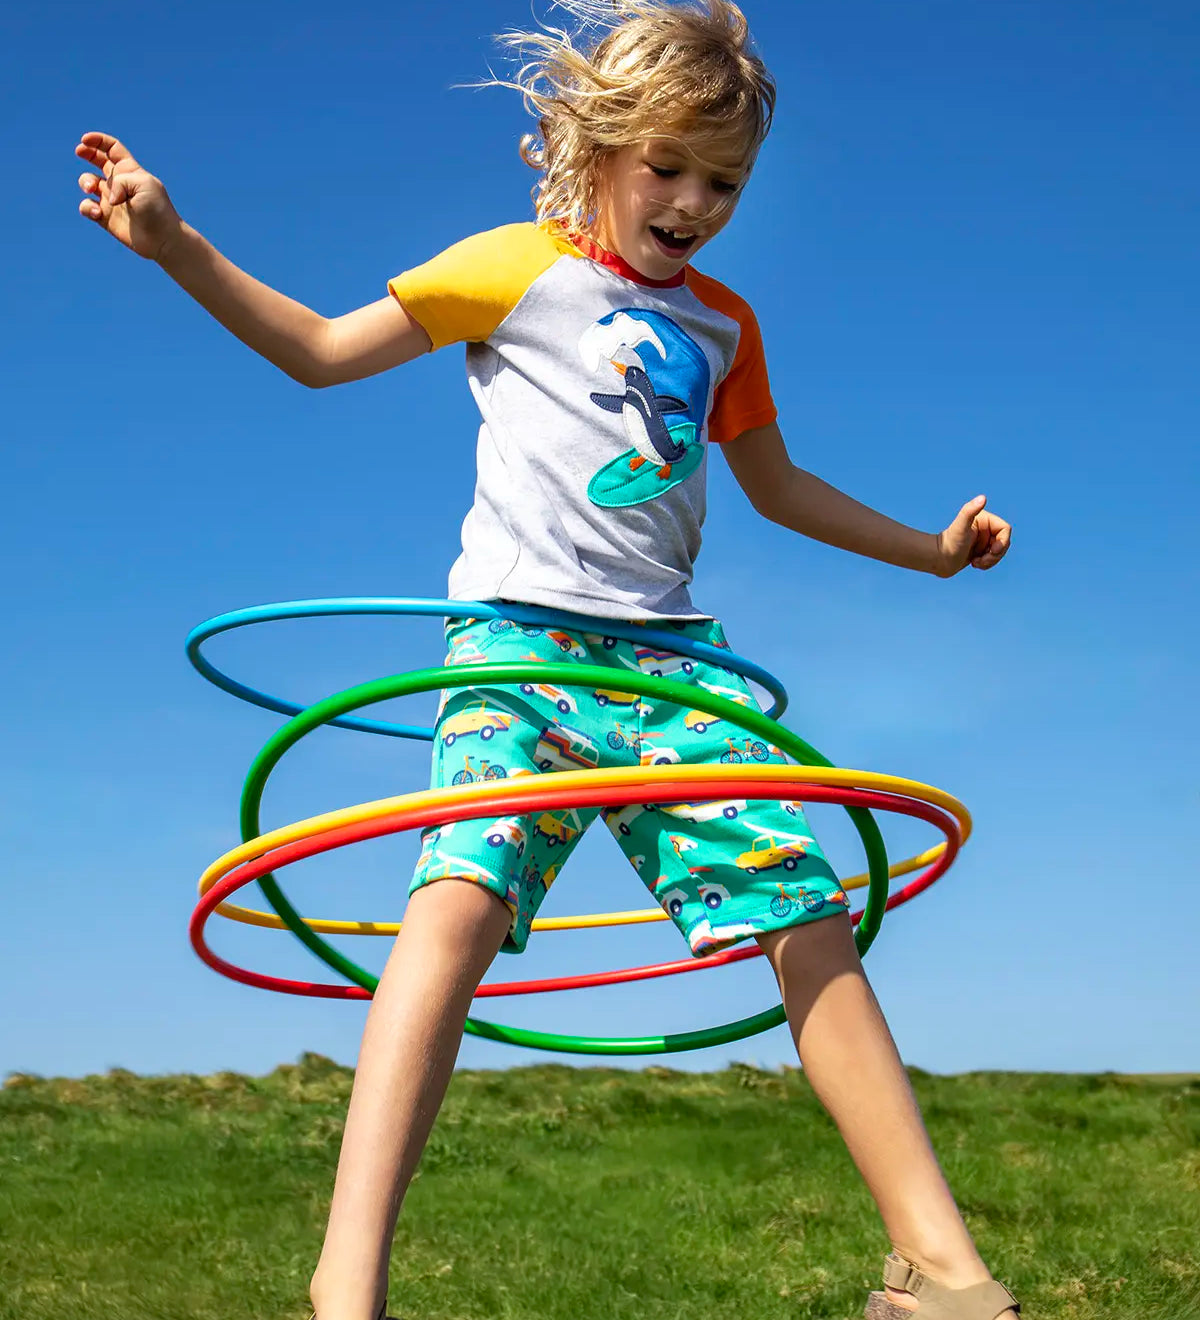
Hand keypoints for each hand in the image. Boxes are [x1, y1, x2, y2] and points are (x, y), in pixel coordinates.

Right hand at [75, 132, 182, 261]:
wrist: (163, 240)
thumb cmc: (158, 210)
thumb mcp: (143, 184)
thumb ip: (121, 181)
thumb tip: (108, 198)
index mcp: (130, 170)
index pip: (112, 148)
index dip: (98, 140)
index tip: (84, 140)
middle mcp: (119, 183)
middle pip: (98, 160)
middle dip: (86, 152)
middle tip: (79, 151)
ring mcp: (111, 199)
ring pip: (88, 182)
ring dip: (84, 181)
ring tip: (91, 189)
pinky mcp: (105, 217)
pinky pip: (87, 206)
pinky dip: (87, 207)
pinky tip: (98, 213)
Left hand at [935, 495, 1010, 575]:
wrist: (937, 559)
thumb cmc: (949, 543)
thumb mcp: (960, 527)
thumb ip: (970, 511)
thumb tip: (983, 498)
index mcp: (984, 519)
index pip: (1005, 529)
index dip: (1003, 541)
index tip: (994, 551)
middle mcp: (984, 528)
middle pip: (1003, 542)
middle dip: (995, 554)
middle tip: (982, 561)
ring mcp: (982, 539)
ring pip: (999, 551)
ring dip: (991, 560)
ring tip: (976, 563)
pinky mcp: (978, 550)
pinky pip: (992, 558)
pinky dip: (986, 563)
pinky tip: (973, 563)